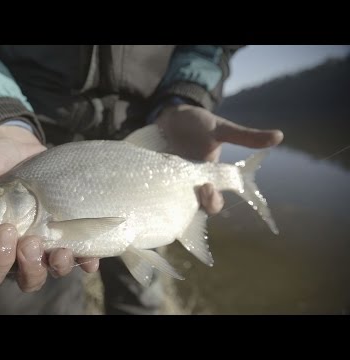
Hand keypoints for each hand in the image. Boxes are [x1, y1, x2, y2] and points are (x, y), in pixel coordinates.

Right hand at [0, 125, 98, 291]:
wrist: (17, 142)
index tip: (1, 232)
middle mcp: (14, 249)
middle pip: (21, 278)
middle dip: (27, 267)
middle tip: (31, 240)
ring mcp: (42, 241)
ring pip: (49, 271)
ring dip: (56, 267)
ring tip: (62, 250)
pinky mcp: (66, 229)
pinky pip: (78, 254)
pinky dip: (85, 259)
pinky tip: (90, 255)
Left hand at [156, 104, 283, 214]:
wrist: (171, 114)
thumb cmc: (198, 124)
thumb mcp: (221, 129)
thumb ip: (245, 136)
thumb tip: (279, 136)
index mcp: (207, 179)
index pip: (212, 203)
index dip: (212, 201)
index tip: (207, 187)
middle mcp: (187, 185)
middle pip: (189, 209)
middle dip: (187, 205)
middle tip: (184, 191)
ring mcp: (167, 182)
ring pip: (168, 203)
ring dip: (165, 200)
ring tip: (160, 189)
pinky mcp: (149, 176)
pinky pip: (148, 190)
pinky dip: (146, 190)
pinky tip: (142, 185)